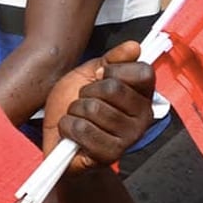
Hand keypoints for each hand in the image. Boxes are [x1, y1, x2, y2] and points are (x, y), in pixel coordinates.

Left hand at [43, 41, 155, 171]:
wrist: (58, 135)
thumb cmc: (76, 103)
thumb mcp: (90, 73)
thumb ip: (112, 59)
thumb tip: (135, 46)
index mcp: (144, 95)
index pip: (143, 72)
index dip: (114, 70)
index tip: (100, 78)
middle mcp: (144, 118)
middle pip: (113, 89)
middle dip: (87, 92)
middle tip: (84, 100)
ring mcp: (129, 139)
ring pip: (93, 109)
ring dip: (75, 110)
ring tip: (78, 117)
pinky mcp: (111, 155)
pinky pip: (82, 129)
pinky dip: (68, 127)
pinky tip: (72, 133)